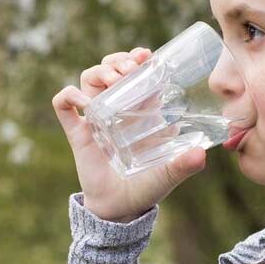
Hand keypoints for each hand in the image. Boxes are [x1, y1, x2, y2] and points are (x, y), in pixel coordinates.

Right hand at [51, 47, 206, 222]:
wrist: (120, 208)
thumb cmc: (146, 186)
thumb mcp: (168, 174)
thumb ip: (184, 165)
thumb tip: (200, 154)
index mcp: (139, 110)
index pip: (136, 73)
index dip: (138, 59)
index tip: (146, 55)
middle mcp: (115, 109)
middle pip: (110, 68)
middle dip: (119, 60)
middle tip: (132, 67)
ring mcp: (95, 118)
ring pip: (89, 79)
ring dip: (100, 71)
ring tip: (115, 79)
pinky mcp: (78, 133)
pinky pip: (63, 106)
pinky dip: (69, 96)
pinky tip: (84, 101)